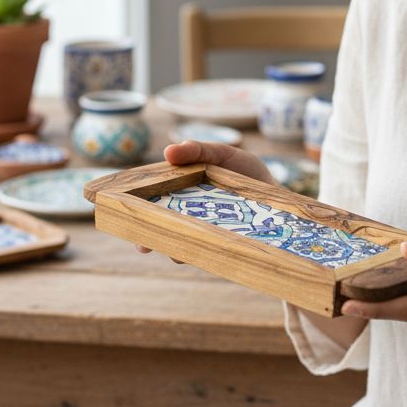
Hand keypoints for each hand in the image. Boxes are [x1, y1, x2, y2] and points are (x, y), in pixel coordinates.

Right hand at [134, 139, 276, 256]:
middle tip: (144, 246)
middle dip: (148, 240)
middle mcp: (187, 216)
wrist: (278, 193)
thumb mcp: (223, 154)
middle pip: (160, 230)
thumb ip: (199, 150)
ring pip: (181, 248)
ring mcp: (204, 233)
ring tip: (177, 252)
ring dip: (177, 250)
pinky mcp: (222, 247)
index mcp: (180, 192)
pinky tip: (203, 254)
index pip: (151, 203)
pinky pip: (207, 255)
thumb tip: (168, 151)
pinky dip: (202, 255)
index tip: (128, 220)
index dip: (136, 213)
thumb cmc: (245, 172)